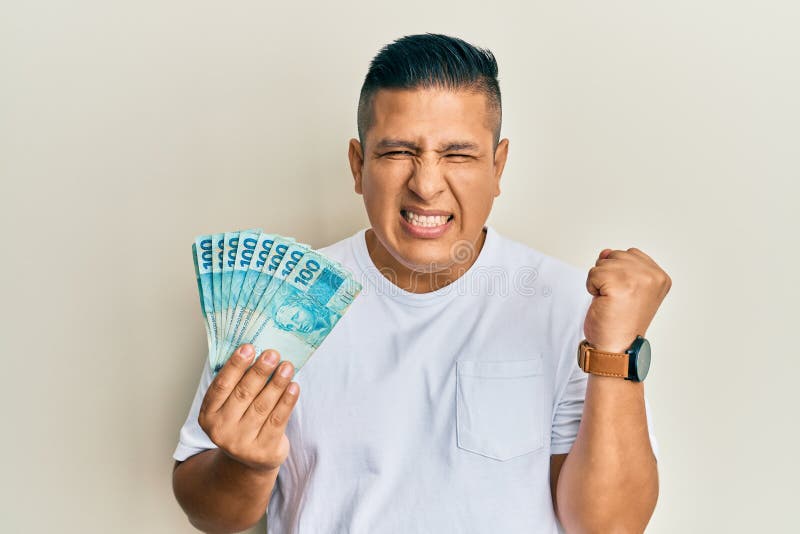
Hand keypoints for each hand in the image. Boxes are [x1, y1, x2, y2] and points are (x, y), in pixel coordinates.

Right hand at [198, 344, 299, 471]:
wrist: (250, 460)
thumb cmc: (242, 421)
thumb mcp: (230, 406)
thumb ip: (236, 383)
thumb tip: (254, 351)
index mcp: (208, 415)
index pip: (221, 385)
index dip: (235, 365)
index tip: (249, 347)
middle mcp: (221, 430)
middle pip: (243, 394)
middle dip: (259, 371)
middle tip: (273, 353)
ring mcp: (241, 443)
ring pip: (262, 406)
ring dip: (277, 383)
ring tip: (287, 366)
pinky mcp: (263, 451)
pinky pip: (277, 420)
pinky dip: (287, 401)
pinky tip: (293, 386)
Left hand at [584, 248, 671, 351]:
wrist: (617, 348)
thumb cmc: (620, 322)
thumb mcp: (625, 287)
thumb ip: (620, 266)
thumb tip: (605, 252)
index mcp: (661, 277)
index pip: (630, 254)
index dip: (618, 274)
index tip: (626, 296)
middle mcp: (653, 276)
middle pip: (615, 255)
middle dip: (608, 276)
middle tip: (616, 300)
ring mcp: (638, 279)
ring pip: (603, 263)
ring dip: (599, 282)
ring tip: (611, 302)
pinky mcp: (620, 285)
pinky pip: (593, 273)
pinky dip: (592, 288)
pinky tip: (604, 303)